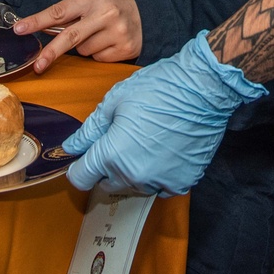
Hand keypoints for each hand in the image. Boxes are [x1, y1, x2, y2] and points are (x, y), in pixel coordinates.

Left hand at [14, 0, 142, 72]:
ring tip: (99, 33)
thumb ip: (71, 13)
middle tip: (38, 65)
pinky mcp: (125, 48)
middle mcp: (106, 13)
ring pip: (84, 51)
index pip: (59, 11)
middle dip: (51, 52)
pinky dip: (99, 54)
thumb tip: (42, 29)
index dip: (37, 21)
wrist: (146, 10)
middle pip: (70, 37)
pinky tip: (108, 42)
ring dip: (85, 46)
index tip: (19, 29)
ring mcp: (117, 31)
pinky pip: (98, 59)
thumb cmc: (111, 4)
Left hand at [63, 31, 266, 195]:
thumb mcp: (116, 100)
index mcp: (112, 154)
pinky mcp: (181, 183)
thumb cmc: (158, 88)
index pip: (81, 178)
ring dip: (133, 169)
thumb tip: (71, 146)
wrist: (202, 88)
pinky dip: (158, 172)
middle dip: (107, 165)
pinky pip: (159, 185)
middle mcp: (133, 175)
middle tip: (121, 137)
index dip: (78, 166)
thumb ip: (90, 129)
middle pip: (106, 182)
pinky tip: (165, 148)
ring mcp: (159, 182)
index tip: (85, 155)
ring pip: (134, 184)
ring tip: (146, 139)